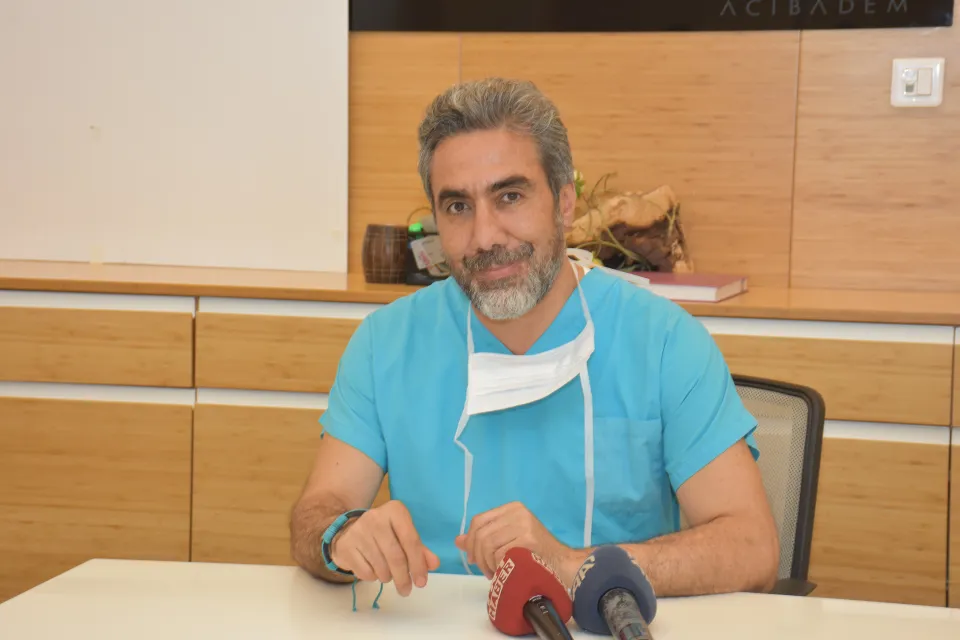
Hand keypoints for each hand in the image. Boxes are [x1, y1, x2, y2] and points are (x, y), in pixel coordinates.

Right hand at [330, 500, 440, 595]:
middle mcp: (376, 517)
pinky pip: (366, 573)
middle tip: (406, 590)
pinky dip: (373, 577)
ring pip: (381, 567)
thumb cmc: (383, 534)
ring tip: (387, 574)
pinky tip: (373, 569)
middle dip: (403, 578)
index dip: (418, 564)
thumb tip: (434, 564)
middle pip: (396, 556)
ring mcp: (358, 531)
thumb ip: (420, 550)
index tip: (421, 582)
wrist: (348, 530)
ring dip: (388, 577)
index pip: (411, 541)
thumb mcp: (403, 535)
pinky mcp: (346, 546)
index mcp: (395, 511)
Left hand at [454, 501, 568, 578]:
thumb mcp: (507, 540)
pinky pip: (499, 554)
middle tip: (484, 570)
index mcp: (511, 508)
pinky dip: (498, 567)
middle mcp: (517, 512)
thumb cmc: (535, 553)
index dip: (471, 540)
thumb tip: (458, 540)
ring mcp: (523, 524)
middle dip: (477, 555)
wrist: (562, 564)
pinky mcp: (528, 538)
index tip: (472, 558)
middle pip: (481, 533)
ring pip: (488, 544)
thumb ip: (483, 538)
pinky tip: (505, 572)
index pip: (478, 520)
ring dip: (487, 564)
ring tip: (494, 573)